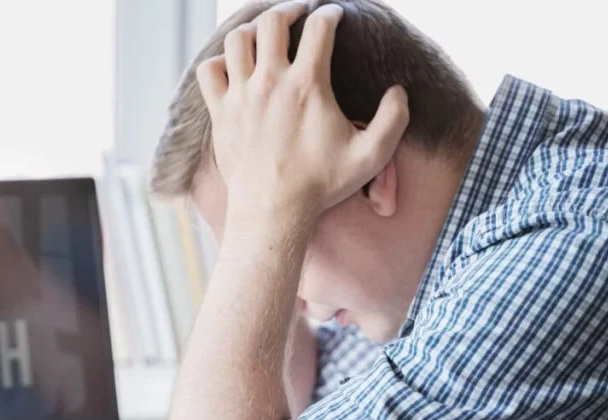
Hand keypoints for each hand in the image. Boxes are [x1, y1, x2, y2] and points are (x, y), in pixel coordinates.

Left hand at [197, 2, 408, 225]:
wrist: (272, 211)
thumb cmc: (320, 185)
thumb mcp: (371, 156)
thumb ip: (394, 119)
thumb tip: (398, 90)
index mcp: (308, 86)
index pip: (320, 28)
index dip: (331, 14)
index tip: (335, 16)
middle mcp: (271, 83)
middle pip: (273, 22)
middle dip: (289, 9)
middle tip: (298, 14)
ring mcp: (241, 96)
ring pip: (238, 40)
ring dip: (253, 30)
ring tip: (265, 34)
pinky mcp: (221, 113)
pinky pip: (209, 70)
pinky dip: (219, 61)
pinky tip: (233, 66)